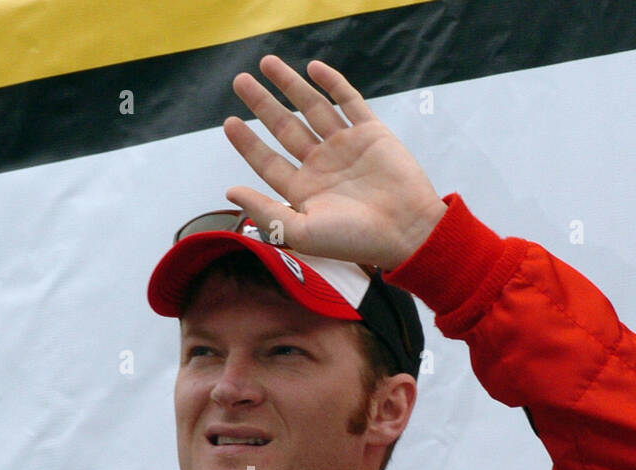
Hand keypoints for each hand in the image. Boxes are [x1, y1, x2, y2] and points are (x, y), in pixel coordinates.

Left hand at [223, 56, 446, 271]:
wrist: (406, 232)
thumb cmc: (354, 241)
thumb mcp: (302, 232)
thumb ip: (265, 212)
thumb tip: (230, 192)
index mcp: (303, 191)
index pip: (268, 161)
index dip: (248, 142)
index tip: (229, 121)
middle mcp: (322, 166)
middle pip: (285, 128)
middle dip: (262, 104)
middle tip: (240, 81)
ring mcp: (346, 147)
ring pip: (312, 108)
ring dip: (290, 85)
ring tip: (267, 63)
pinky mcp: (371, 134)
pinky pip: (349, 102)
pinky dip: (332, 84)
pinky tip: (313, 68)